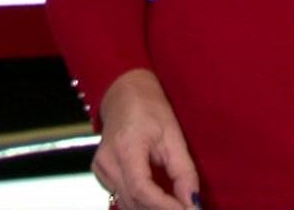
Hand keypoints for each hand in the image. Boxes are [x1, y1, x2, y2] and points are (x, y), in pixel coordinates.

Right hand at [93, 69, 198, 209]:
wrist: (124, 95)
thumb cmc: (150, 109)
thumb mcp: (173, 135)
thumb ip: (183, 171)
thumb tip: (192, 201)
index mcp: (125, 148)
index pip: (142, 189)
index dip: (164, 206)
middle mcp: (107, 163)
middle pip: (133, 201)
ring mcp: (101, 170)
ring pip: (126, 203)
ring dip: (151, 209)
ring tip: (176, 207)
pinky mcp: (102, 175)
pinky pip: (122, 197)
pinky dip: (141, 203)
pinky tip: (159, 202)